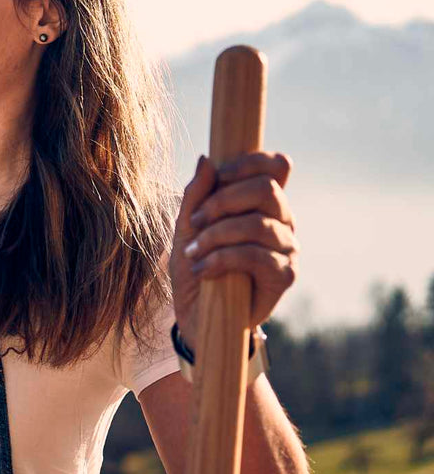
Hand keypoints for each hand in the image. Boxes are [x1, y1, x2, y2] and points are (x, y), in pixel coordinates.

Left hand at [170, 151, 299, 352]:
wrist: (197, 314)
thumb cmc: (196, 264)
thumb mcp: (186, 227)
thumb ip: (196, 195)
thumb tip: (207, 159)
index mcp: (263, 202)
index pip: (275, 166)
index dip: (249, 163)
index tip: (217, 176)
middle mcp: (282, 221)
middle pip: (267, 189)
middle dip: (222, 201)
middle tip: (194, 222)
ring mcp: (287, 248)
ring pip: (258, 225)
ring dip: (216, 236)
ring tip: (192, 252)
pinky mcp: (285, 276)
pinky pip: (257, 256)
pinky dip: (221, 260)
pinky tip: (202, 270)